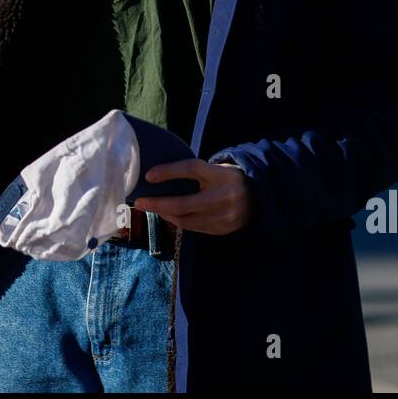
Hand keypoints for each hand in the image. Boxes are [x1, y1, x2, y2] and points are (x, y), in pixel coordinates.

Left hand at [132, 158, 251, 234]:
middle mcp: (223, 195)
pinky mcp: (222, 230)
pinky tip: (169, 215)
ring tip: (151, 208)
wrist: (258, 198)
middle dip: (158, 204)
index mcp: (220, 174)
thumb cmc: (227, 179)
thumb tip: (160, 174)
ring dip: (165, 215)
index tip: (149, 176)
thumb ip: (195, 172)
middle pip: (184, 203)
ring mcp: (223, 216)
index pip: (192, 169)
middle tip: (139, 201)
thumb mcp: (215, 168)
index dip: (169, 171)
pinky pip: (194, 228)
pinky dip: (178, 221)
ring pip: (186, 220)